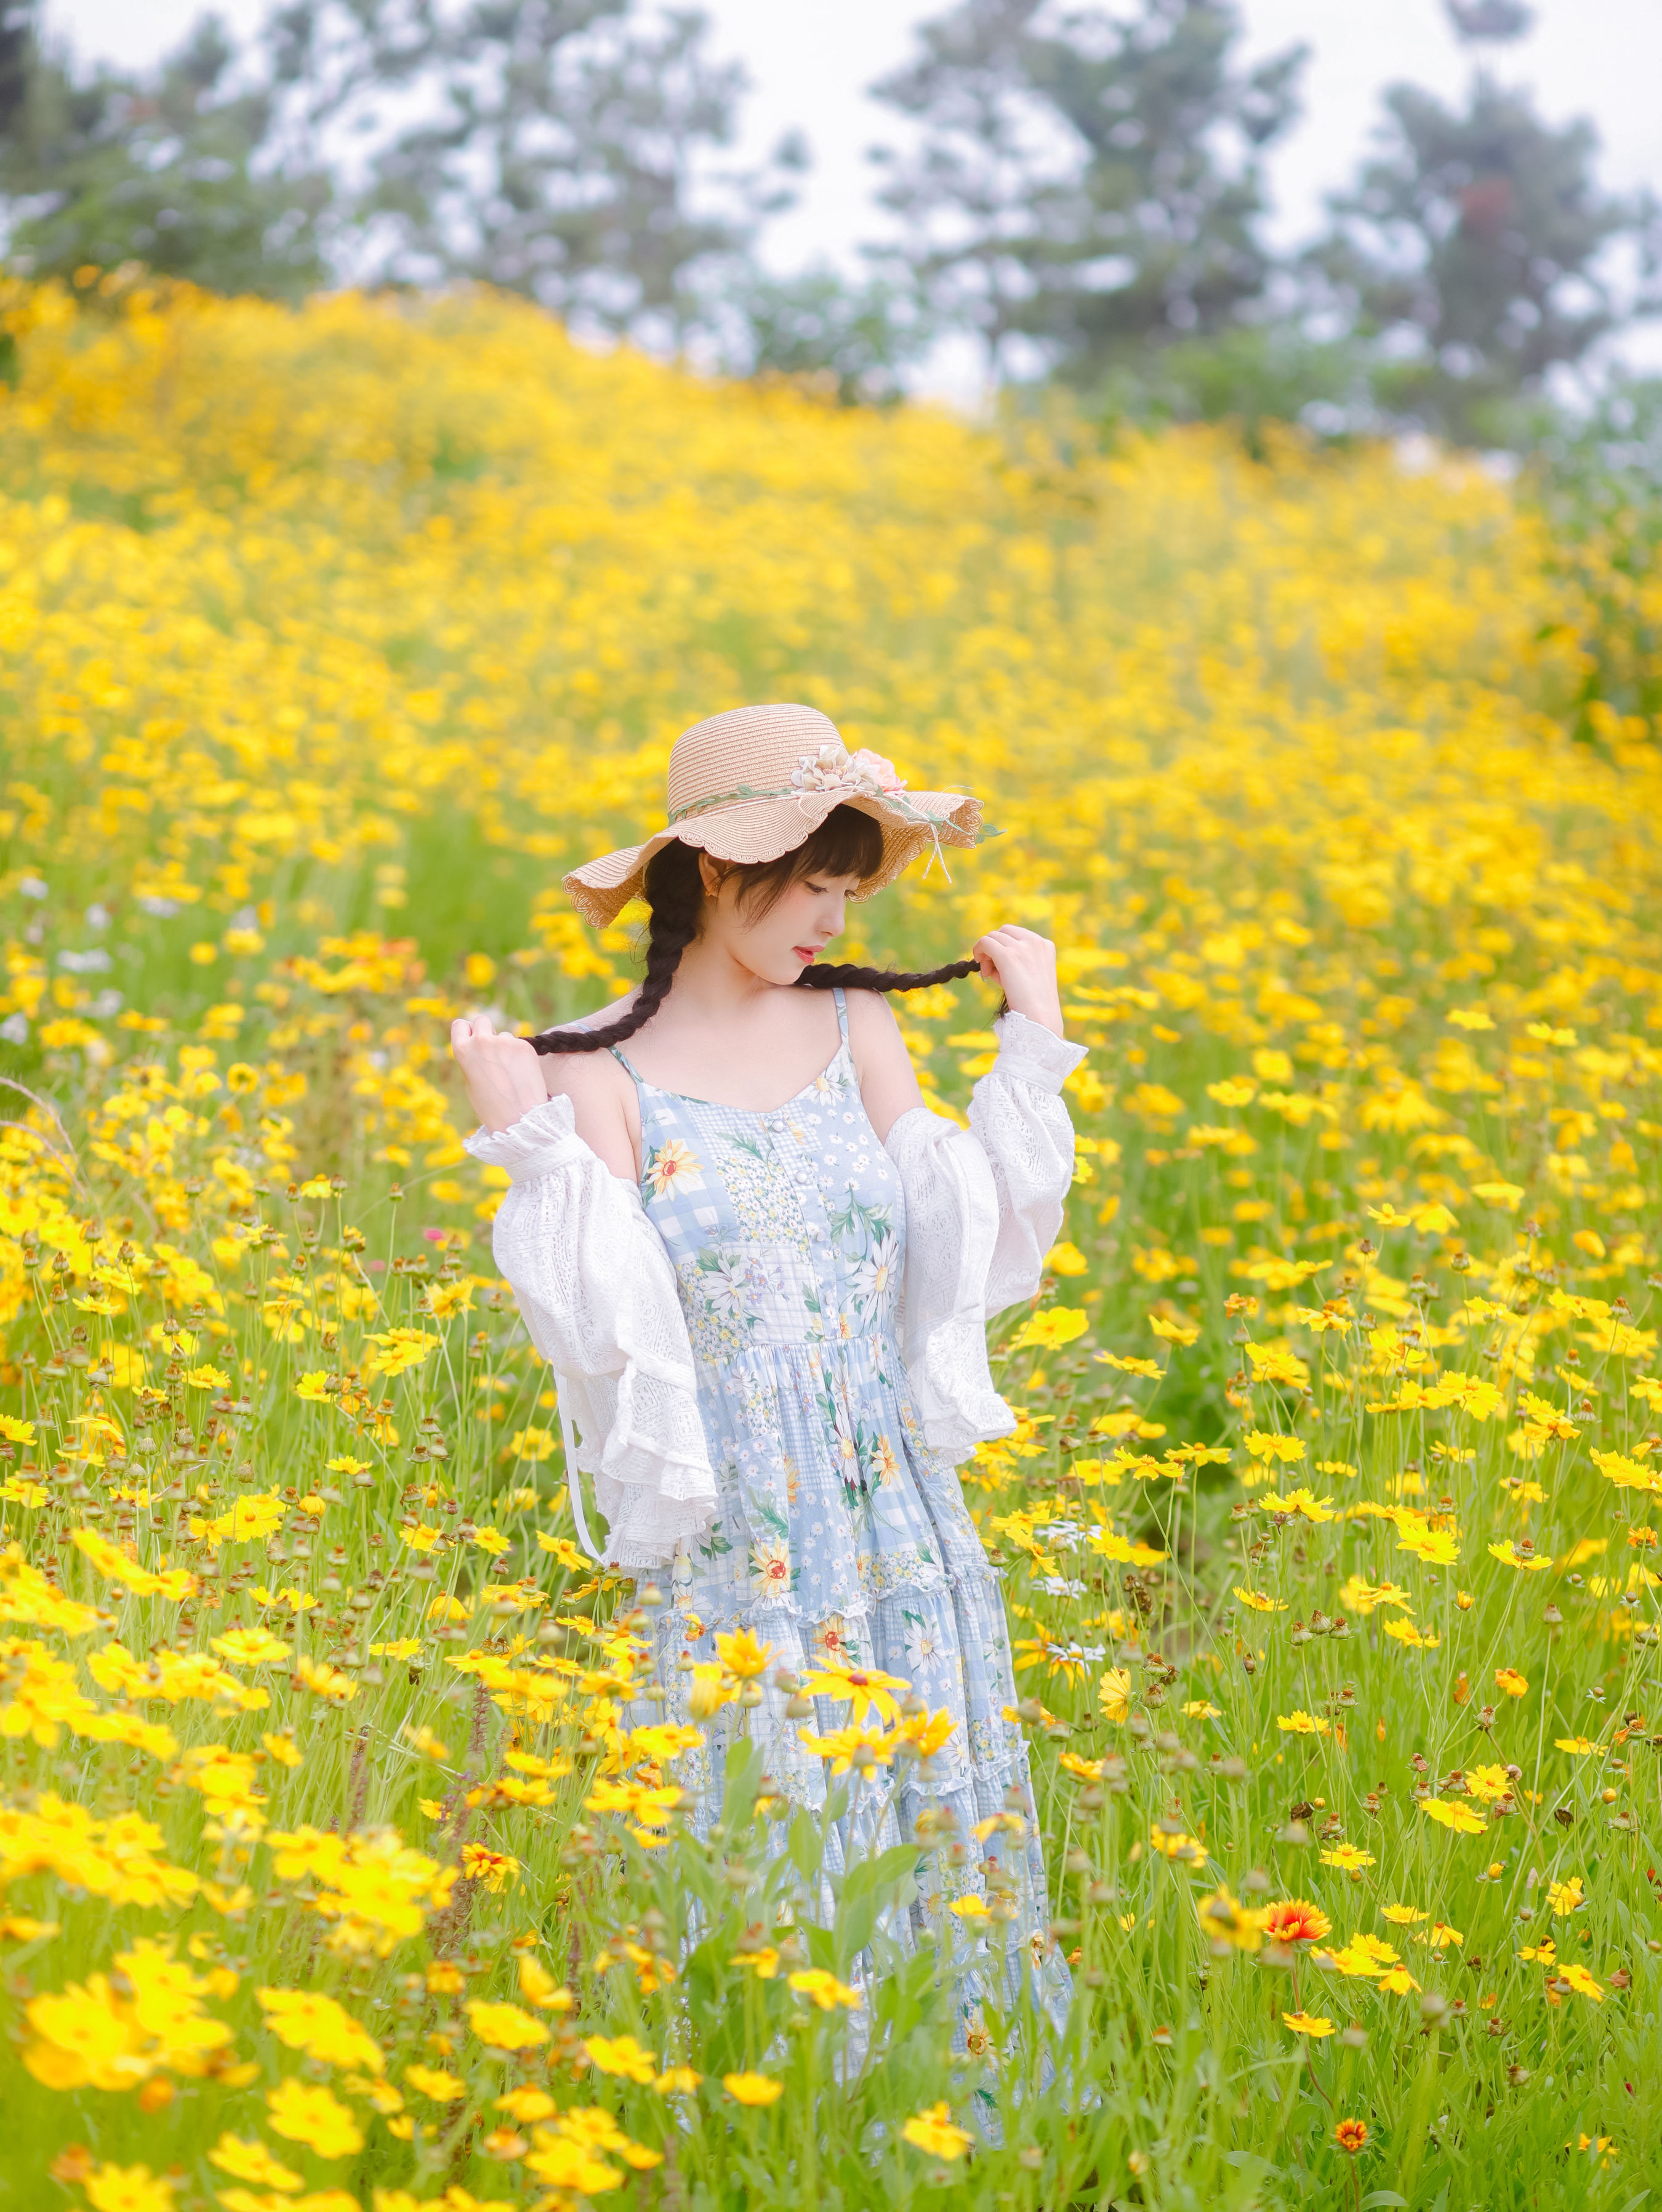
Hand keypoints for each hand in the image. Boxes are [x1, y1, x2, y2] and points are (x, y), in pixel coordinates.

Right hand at [450, 1013, 548, 1132]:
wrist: (519, 1119)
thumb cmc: (492, 1107)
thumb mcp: (471, 1081)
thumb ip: (473, 1059)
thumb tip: (480, 1046)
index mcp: (463, 1051)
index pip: (460, 1024)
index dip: (468, 1032)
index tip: (473, 1039)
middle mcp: (482, 1041)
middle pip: (482, 1020)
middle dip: (486, 1031)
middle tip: (493, 1050)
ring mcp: (505, 1041)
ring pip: (504, 1035)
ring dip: (506, 1047)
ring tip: (510, 1073)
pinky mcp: (525, 1045)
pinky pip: (519, 1044)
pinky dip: (521, 1055)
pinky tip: (522, 1074)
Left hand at [972, 926, 1063, 1038]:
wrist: (1039, 1017)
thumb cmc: (1034, 1003)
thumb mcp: (1030, 974)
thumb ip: (1016, 960)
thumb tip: (989, 957)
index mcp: (1045, 944)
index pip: (1016, 934)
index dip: (1004, 947)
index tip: (1001, 966)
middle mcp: (1035, 941)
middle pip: (1004, 931)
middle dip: (994, 948)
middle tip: (991, 970)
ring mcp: (1022, 947)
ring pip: (992, 936)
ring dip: (986, 953)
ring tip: (989, 975)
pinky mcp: (1007, 956)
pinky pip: (985, 942)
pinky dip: (978, 951)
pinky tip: (981, 968)